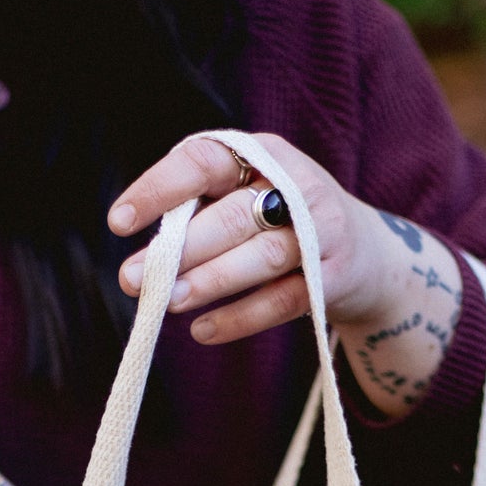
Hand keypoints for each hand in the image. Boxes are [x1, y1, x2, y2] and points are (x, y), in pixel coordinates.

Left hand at [109, 133, 463, 419]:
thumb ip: (200, 211)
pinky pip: (282, 301)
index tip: (119, 222)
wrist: (367, 254)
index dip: (159, 189)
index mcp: (263, 155)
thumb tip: (144, 256)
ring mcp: (321, 232)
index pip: (204, 161)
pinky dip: (240, 318)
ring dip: (208, 282)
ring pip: (259, 258)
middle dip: (179, 249)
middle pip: (231, 217)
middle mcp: (296, 186)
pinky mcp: (333, 277)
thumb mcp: (247, 196)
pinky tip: (203, 330)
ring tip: (166, 301)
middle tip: (133, 278)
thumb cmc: (282, 221)